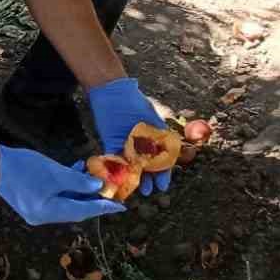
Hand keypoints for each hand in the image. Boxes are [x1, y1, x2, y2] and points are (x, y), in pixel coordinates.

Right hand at [0, 144, 126, 226]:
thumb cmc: (25, 167)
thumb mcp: (55, 172)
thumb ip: (78, 182)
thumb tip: (99, 187)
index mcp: (49, 213)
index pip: (83, 211)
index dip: (103, 207)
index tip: (121, 206)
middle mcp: (44, 217)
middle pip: (76, 209)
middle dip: (93, 199)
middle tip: (112, 191)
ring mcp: (37, 211)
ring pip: (67, 203)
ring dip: (81, 191)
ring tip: (94, 177)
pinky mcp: (33, 202)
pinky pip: (57, 198)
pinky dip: (68, 188)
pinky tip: (76, 173)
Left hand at [87, 76, 170, 196]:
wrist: (110, 89)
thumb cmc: (132, 100)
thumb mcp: (149, 117)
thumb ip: (157, 134)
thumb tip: (169, 153)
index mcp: (154, 136)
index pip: (161, 158)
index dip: (163, 173)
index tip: (162, 185)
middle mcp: (140, 142)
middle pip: (147, 164)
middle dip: (149, 178)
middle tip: (148, 190)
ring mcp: (125, 144)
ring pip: (131, 165)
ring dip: (134, 178)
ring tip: (135, 189)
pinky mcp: (110, 142)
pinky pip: (114, 159)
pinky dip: (115, 169)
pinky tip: (118, 180)